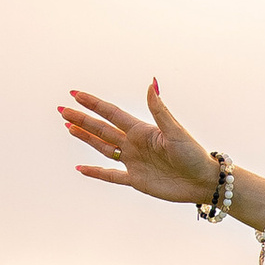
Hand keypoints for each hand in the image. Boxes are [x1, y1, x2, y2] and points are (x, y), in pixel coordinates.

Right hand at [60, 79, 220, 204]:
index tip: (75, 94)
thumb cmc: (193, 155)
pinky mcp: (136, 180)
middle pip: (102, 129)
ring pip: (103, 147)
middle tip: (62, 110)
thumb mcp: (176, 131)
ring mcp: (133, 162)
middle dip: (81, 119)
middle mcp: (134, 144)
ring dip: (86, 138)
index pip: (111, 113)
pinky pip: (111, 175)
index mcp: (142, 130)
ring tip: (68, 127)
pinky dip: (96, 173)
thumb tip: (151, 83)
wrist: (203, 182)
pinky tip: (81, 168)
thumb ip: (159, 110)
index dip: (93, 104)